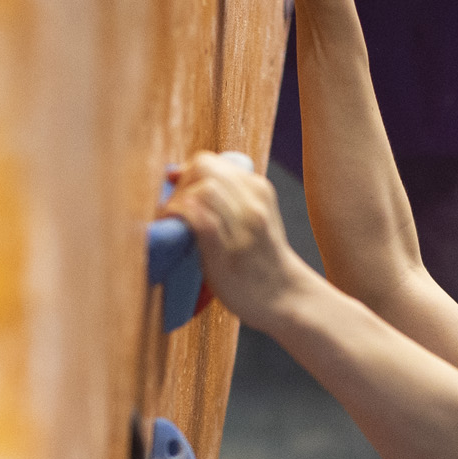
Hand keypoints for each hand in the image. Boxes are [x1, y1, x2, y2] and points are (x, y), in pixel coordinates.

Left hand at [168, 151, 305, 324]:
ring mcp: (243, 226)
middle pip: (203, 168)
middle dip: (179, 183)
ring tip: (171, 219)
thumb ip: (232, 198)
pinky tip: (173, 226)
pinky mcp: (229, 251)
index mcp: (258, 189)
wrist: (286, 297)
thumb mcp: (256, 217)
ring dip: (178, 200)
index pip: (209, 161)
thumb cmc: (262, 261)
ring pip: (203, 189)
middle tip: (173, 207)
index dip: (185, 172)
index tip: (177, 191)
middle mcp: (253, 202)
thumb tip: (187, 183)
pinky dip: (182, 217)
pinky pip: (201, 220)